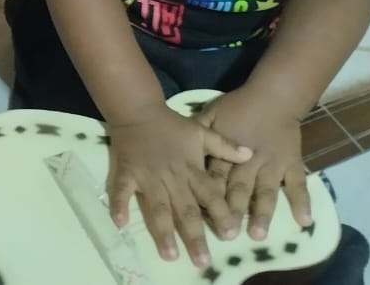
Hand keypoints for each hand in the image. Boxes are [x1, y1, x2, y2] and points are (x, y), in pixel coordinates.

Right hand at [106, 104, 252, 266]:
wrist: (138, 109)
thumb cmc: (172, 124)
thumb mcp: (201, 131)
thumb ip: (224, 145)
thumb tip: (249, 154)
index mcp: (191, 169)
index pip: (210, 194)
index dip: (221, 214)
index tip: (231, 234)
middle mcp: (171, 177)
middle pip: (185, 209)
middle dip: (194, 236)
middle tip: (202, 260)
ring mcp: (148, 177)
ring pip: (157, 208)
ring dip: (163, 232)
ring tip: (170, 254)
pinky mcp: (127, 174)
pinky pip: (122, 191)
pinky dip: (119, 206)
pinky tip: (120, 224)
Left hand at [195, 87, 310, 239]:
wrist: (273, 95)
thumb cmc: (238, 106)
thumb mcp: (212, 113)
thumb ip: (197, 131)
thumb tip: (175, 144)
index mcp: (227, 149)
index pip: (215, 175)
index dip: (209, 195)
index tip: (201, 217)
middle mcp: (250, 160)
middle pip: (240, 188)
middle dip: (234, 212)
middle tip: (229, 235)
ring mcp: (273, 164)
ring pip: (267, 191)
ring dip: (262, 213)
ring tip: (258, 234)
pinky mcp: (293, 163)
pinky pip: (299, 184)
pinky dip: (303, 202)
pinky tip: (304, 222)